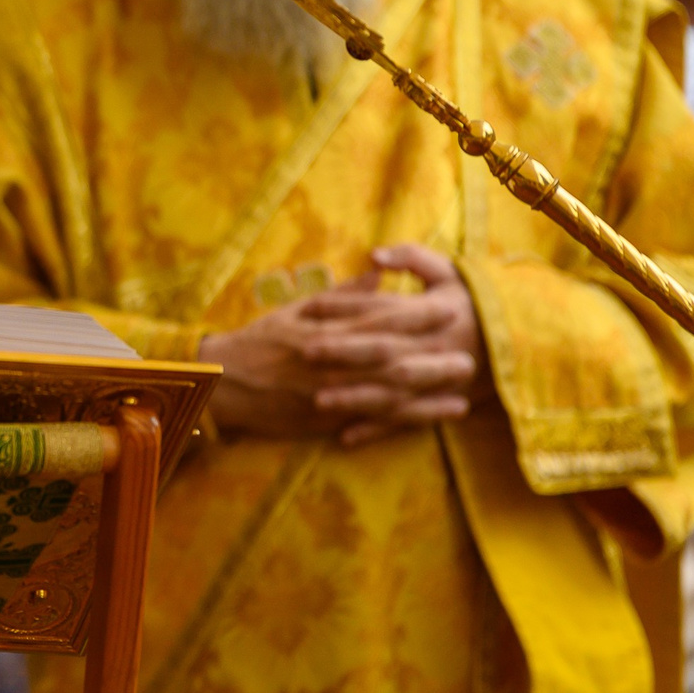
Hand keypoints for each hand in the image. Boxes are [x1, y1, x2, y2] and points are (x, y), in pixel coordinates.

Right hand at [201, 244, 489, 448]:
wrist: (222, 384)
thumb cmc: (259, 342)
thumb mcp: (296, 309)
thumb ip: (342, 295)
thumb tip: (379, 273)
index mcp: (326, 329)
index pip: (380, 318)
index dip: (419, 314)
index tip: (450, 306)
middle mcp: (333, 361)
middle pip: (394, 357)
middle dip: (434, 354)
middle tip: (470, 352)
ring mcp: (333, 393)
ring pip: (392, 391)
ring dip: (432, 388)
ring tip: (464, 385)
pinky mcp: (331, 419)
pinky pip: (379, 419)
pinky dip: (414, 417)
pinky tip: (441, 413)